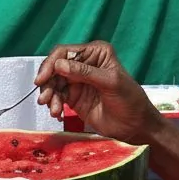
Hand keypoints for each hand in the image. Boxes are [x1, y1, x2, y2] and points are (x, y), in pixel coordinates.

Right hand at [34, 42, 163, 144]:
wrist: (136, 127)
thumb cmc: (131, 101)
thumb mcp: (110, 82)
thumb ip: (85, 72)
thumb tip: (59, 64)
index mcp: (96, 53)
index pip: (65, 52)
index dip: (51, 64)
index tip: (42, 80)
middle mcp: (85, 63)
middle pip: (55, 68)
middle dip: (48, 83)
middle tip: (45, 99)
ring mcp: (78, 81)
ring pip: (53, 83)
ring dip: (50, 96)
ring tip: (54, 110)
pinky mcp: (74, 97)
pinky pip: (57, 96)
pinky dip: (54, 104)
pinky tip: (57, 113)